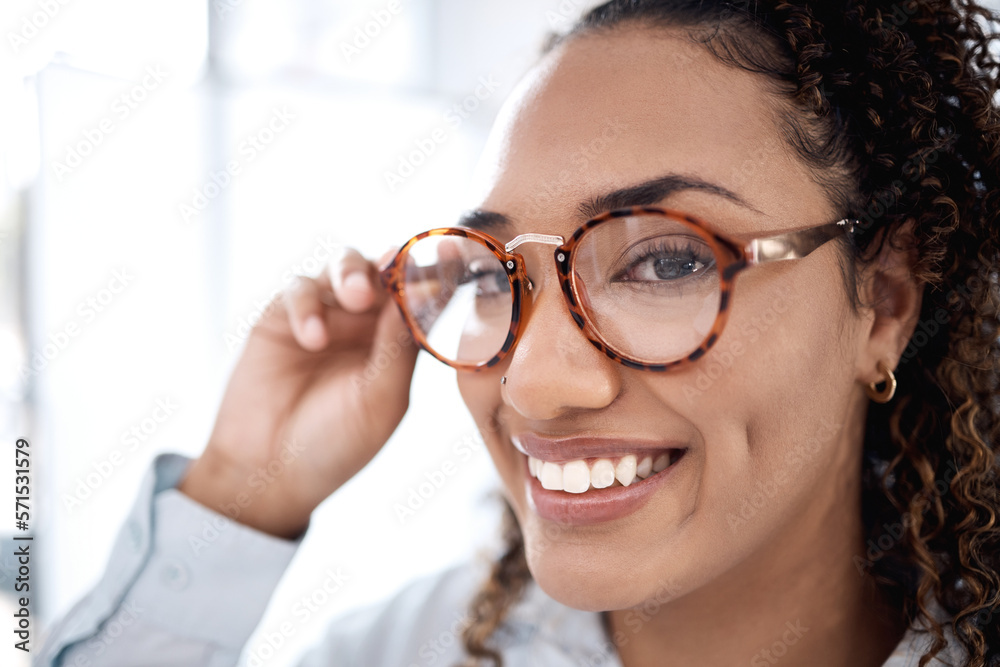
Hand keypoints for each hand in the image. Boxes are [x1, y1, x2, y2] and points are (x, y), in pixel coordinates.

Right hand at [178, 247, 417, 538]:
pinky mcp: (282, 316)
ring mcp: (324, 315)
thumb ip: (398, 349)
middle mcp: (365, 322)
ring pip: (343, 265)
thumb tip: (418, 293)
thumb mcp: (380, 401)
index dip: (439, 272)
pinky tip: (313, 339)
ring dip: (353, 272)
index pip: (424, 297)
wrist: (270, 472)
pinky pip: (300, 290)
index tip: (451, 252)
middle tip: (395, 270)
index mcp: (399, 342)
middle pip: (385, 268)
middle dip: (394, 262)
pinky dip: (308, 306)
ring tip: (357, 297)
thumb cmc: (336, 445)